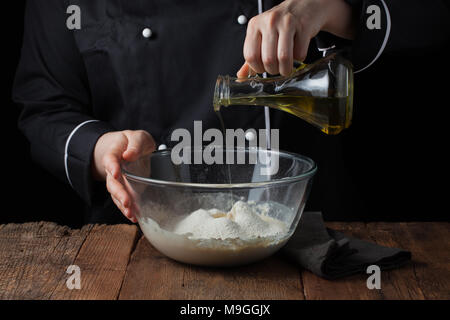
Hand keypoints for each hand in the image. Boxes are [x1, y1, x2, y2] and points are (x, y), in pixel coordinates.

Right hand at [92, 130, 155, 221]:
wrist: (126, 149)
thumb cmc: (132, 142)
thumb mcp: (137, 136)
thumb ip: (136, 143)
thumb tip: (130, 154)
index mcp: (114, 153)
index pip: (110, 160)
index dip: (112, 167)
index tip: (116, 173)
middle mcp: (113, 170)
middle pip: (112, 183)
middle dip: (119, 193)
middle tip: (127, 202)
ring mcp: (118, 182)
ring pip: (116, 195)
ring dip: (123, 205)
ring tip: (131, 214)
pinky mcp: (125, 190)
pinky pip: (123, 201)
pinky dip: (128, 210)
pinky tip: (134, 217)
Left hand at [237, 0, 354, 77]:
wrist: (305, 5)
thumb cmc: (282, 22)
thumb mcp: (262, 35)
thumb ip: (252, 56)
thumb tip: (241, 76)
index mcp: (255, 25)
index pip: (250, 56)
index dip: (257, 68)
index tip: (263, 69)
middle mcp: (269, 22)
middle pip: (268, 59)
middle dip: (273, 70)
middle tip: (277, 68)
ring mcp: (286, 23)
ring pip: (283, 58)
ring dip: (286, 69)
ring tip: (287, 67)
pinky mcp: (303, 26)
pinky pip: (299, 53)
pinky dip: (299, 58)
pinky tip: (297, 52)